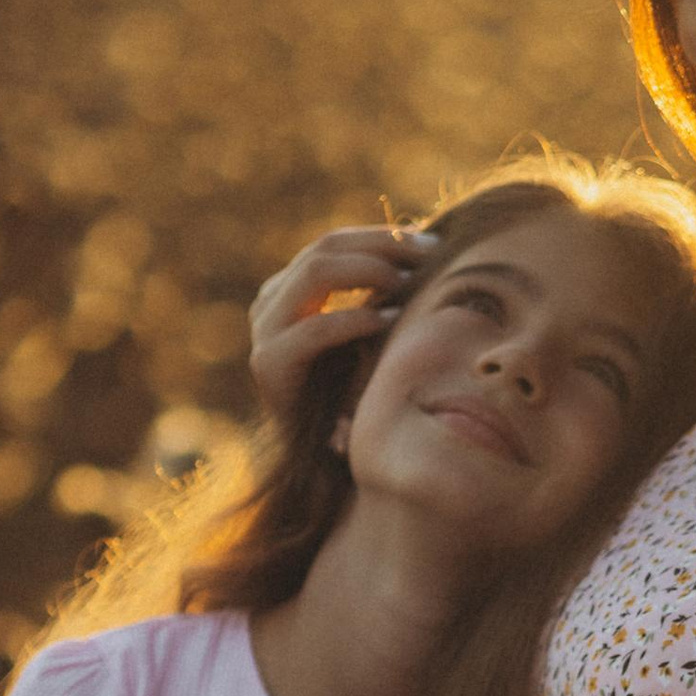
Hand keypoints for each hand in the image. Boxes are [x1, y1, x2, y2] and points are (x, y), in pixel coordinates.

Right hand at [246, 221, 436, 420]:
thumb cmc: (355, 394)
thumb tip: (428, 251)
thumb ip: (378, 295)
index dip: (381, 237)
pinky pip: (314, 329)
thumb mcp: (368, 334)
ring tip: (407, 284)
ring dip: (369, 272)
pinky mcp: (270, 365)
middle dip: (381, 247)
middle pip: (324, 248)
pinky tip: (389, 320)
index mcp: (288, 289)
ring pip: (315, 273)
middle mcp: (270, 303)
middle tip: (428, 256)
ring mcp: (265, 331)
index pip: (333, 242)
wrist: (324, 459)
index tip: (430, 242)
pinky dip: (354, 320)